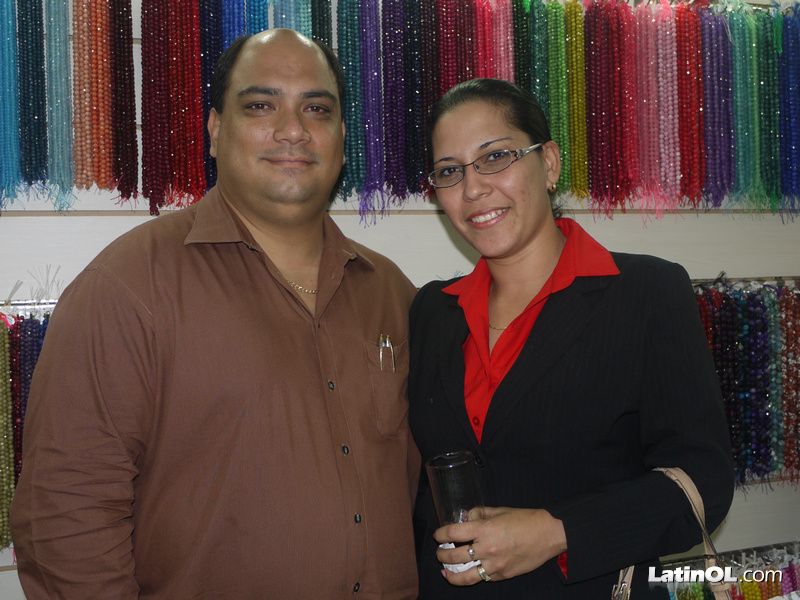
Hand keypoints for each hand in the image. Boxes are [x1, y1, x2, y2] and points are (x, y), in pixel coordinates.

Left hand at [434, 506, 566, 585]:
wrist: (549, 535)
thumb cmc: (526, 519)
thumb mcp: (500, 511)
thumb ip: (480, 514)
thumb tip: (466, 517)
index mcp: (485, 530)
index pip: (453, 533)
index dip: (441, 534)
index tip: (438, 535)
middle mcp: (487, 549)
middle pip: (454, 556)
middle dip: (442, 555)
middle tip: (440, 553)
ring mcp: (495, 565)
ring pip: (465, 576)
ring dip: (451, 574)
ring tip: (445, 571)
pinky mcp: (503, 575)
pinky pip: (483, 577)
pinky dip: (472, 576)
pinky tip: (467, 573)